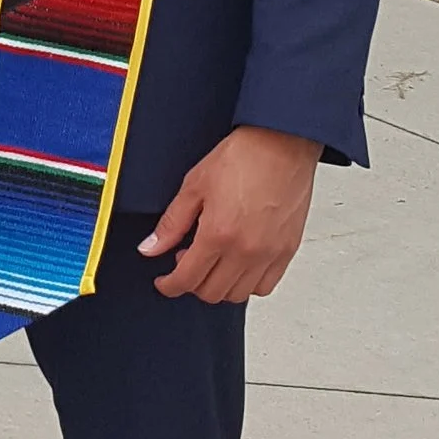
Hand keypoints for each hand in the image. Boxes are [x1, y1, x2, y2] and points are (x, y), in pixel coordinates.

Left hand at [141, 125, 318, 301]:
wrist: (282, 143)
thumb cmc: (243, 157)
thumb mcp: (194, 186)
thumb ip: (171, 223)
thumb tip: (150, 248)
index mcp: (218, 235)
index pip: (187, 280)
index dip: (169, 285)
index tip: (164, 282)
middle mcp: (246, 250)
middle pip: (211, 293)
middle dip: (191, 283)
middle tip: (186, 260)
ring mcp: (269, 253)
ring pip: (237, 295)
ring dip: (219, 285)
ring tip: (213, 260)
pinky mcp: (287, 250)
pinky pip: (265, 286)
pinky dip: (248, 283)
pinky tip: (238, 263)